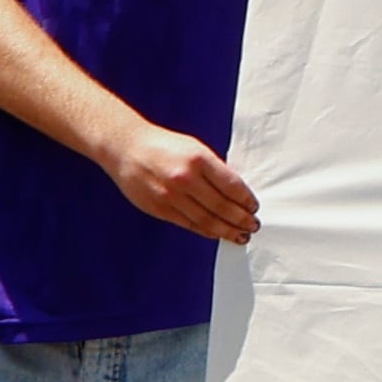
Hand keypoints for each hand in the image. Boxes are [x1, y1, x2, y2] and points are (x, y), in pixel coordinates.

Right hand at [101, 114, 258, 244]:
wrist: (126, 148)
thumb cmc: (165, 146)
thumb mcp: (196, 149)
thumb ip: (215, 170)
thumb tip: (237, 193)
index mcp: (199, 160)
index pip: (232, 186)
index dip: (247, 200)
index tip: (254, 207)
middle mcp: (185, 179)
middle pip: (222, 206)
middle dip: (241, 219)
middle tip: (253, 225)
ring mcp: (170, 196)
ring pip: (206, 220)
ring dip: (227, 230)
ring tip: (241, 236)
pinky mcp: (158, 208)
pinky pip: (188, 224)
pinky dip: (206, 231)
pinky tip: (217, 233)